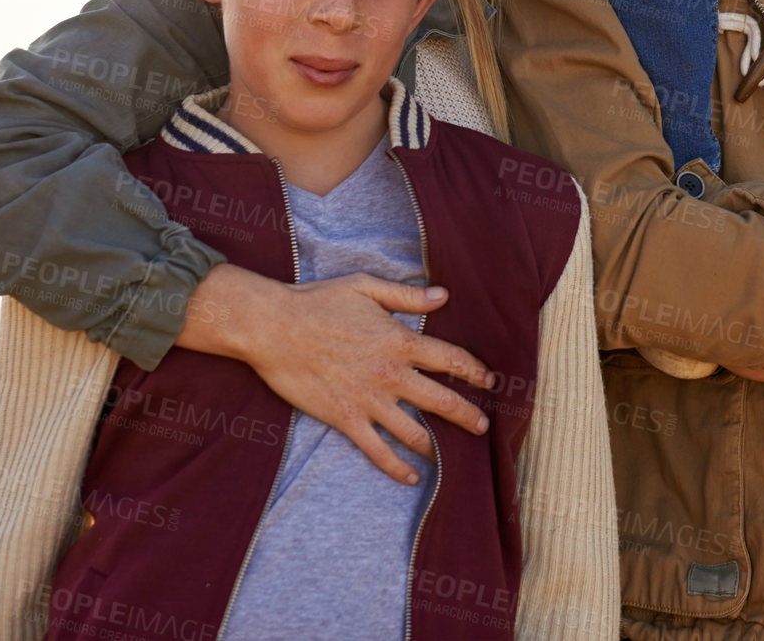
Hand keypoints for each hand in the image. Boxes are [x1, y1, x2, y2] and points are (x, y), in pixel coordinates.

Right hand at [178, 265, 495, 484]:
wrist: (275, 328)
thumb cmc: (319, 301)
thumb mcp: (366, 287)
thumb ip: (407, 295)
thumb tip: (443, 295)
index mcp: (400, 340)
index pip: (450, 359)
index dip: (474, 371)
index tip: (489, 381)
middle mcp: (391, 374)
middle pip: (442, 401)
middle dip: (468, 415)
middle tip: (483, 426)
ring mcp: (369, 401)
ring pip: (415, 432)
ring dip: (438, 446)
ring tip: (454, 456)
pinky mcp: (346, 420)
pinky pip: (378, 451)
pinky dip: (398, 467)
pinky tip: (412, 476)